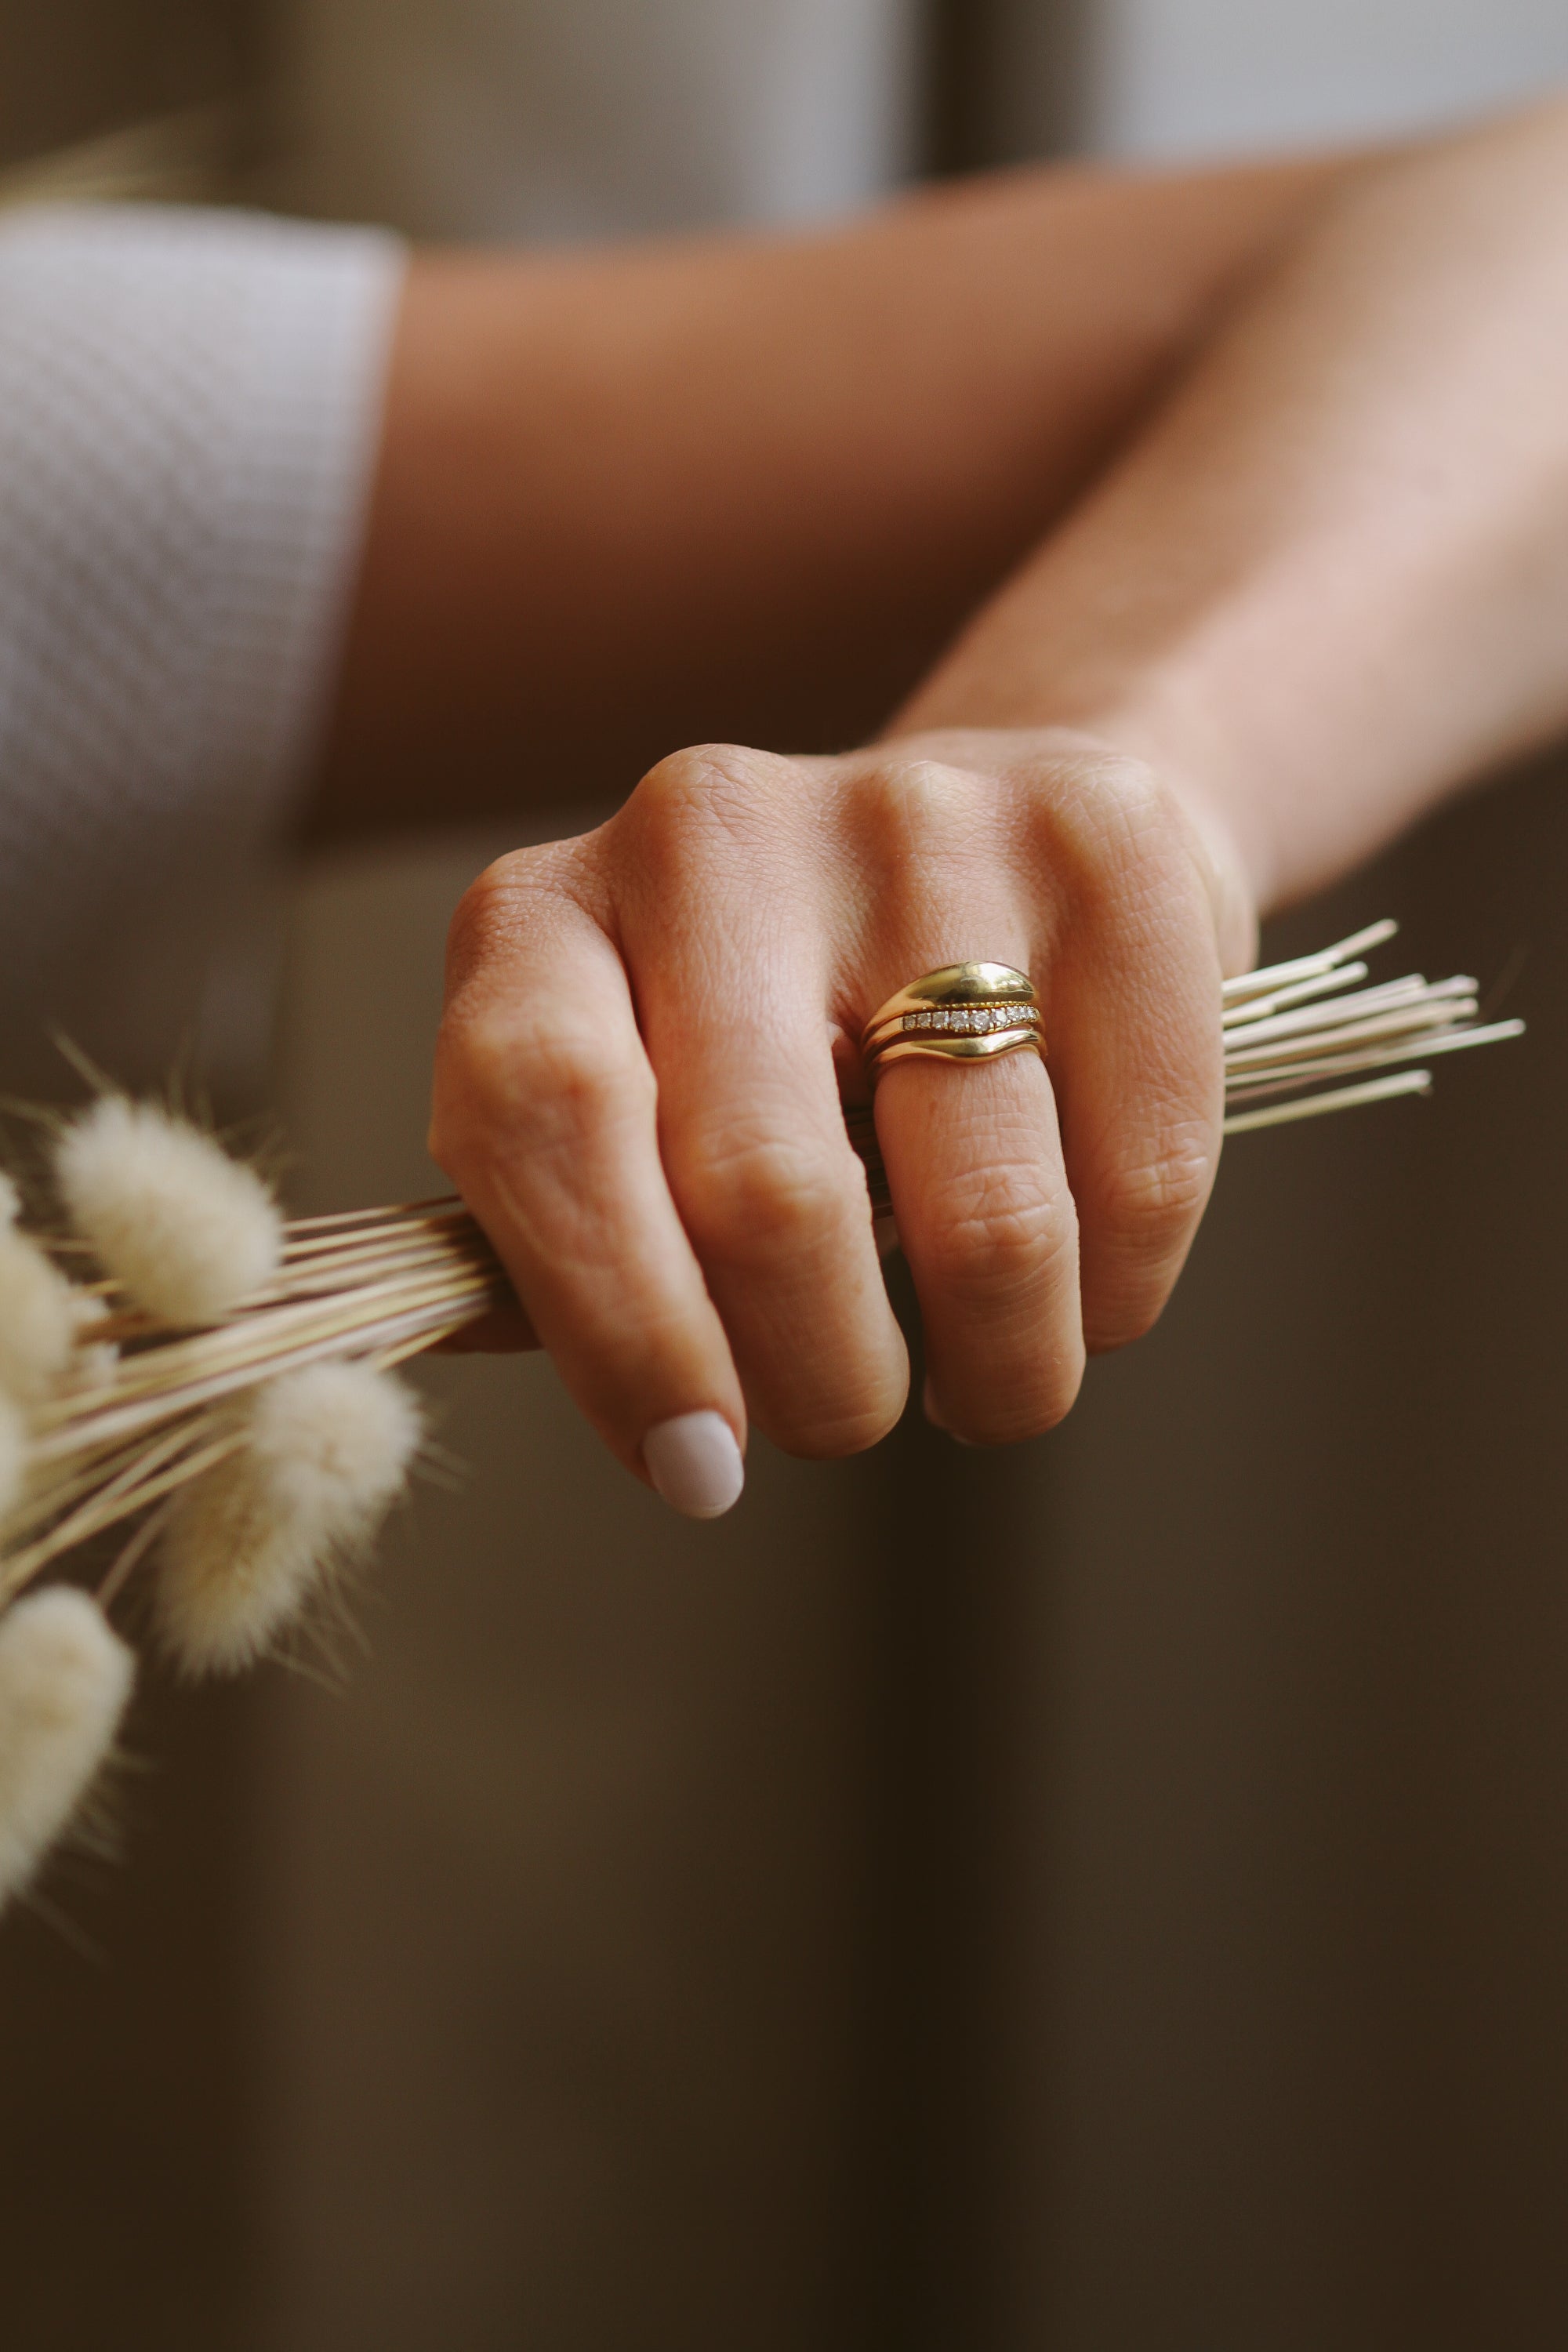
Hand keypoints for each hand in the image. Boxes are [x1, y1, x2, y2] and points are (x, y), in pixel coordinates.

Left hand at [430, 728, 1248, 1513]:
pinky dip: (1118, 1295)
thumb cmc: (776, 1023)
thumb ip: (584, 1241)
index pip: (542, 1113)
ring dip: (999, 1367)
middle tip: (845, 1418)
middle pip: (767, 1193)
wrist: (996, 820)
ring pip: (986, 1215)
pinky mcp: (1108, 855)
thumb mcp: (627, 1100)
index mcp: (548, 915)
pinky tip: (1081, 1285)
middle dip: (824, 1382)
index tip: (699, 1467)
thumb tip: (658, 1437)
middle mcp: (716, 835)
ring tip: (986, 1376)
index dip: (621, 1328)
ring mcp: (921, 827)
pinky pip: (1141, 1176)